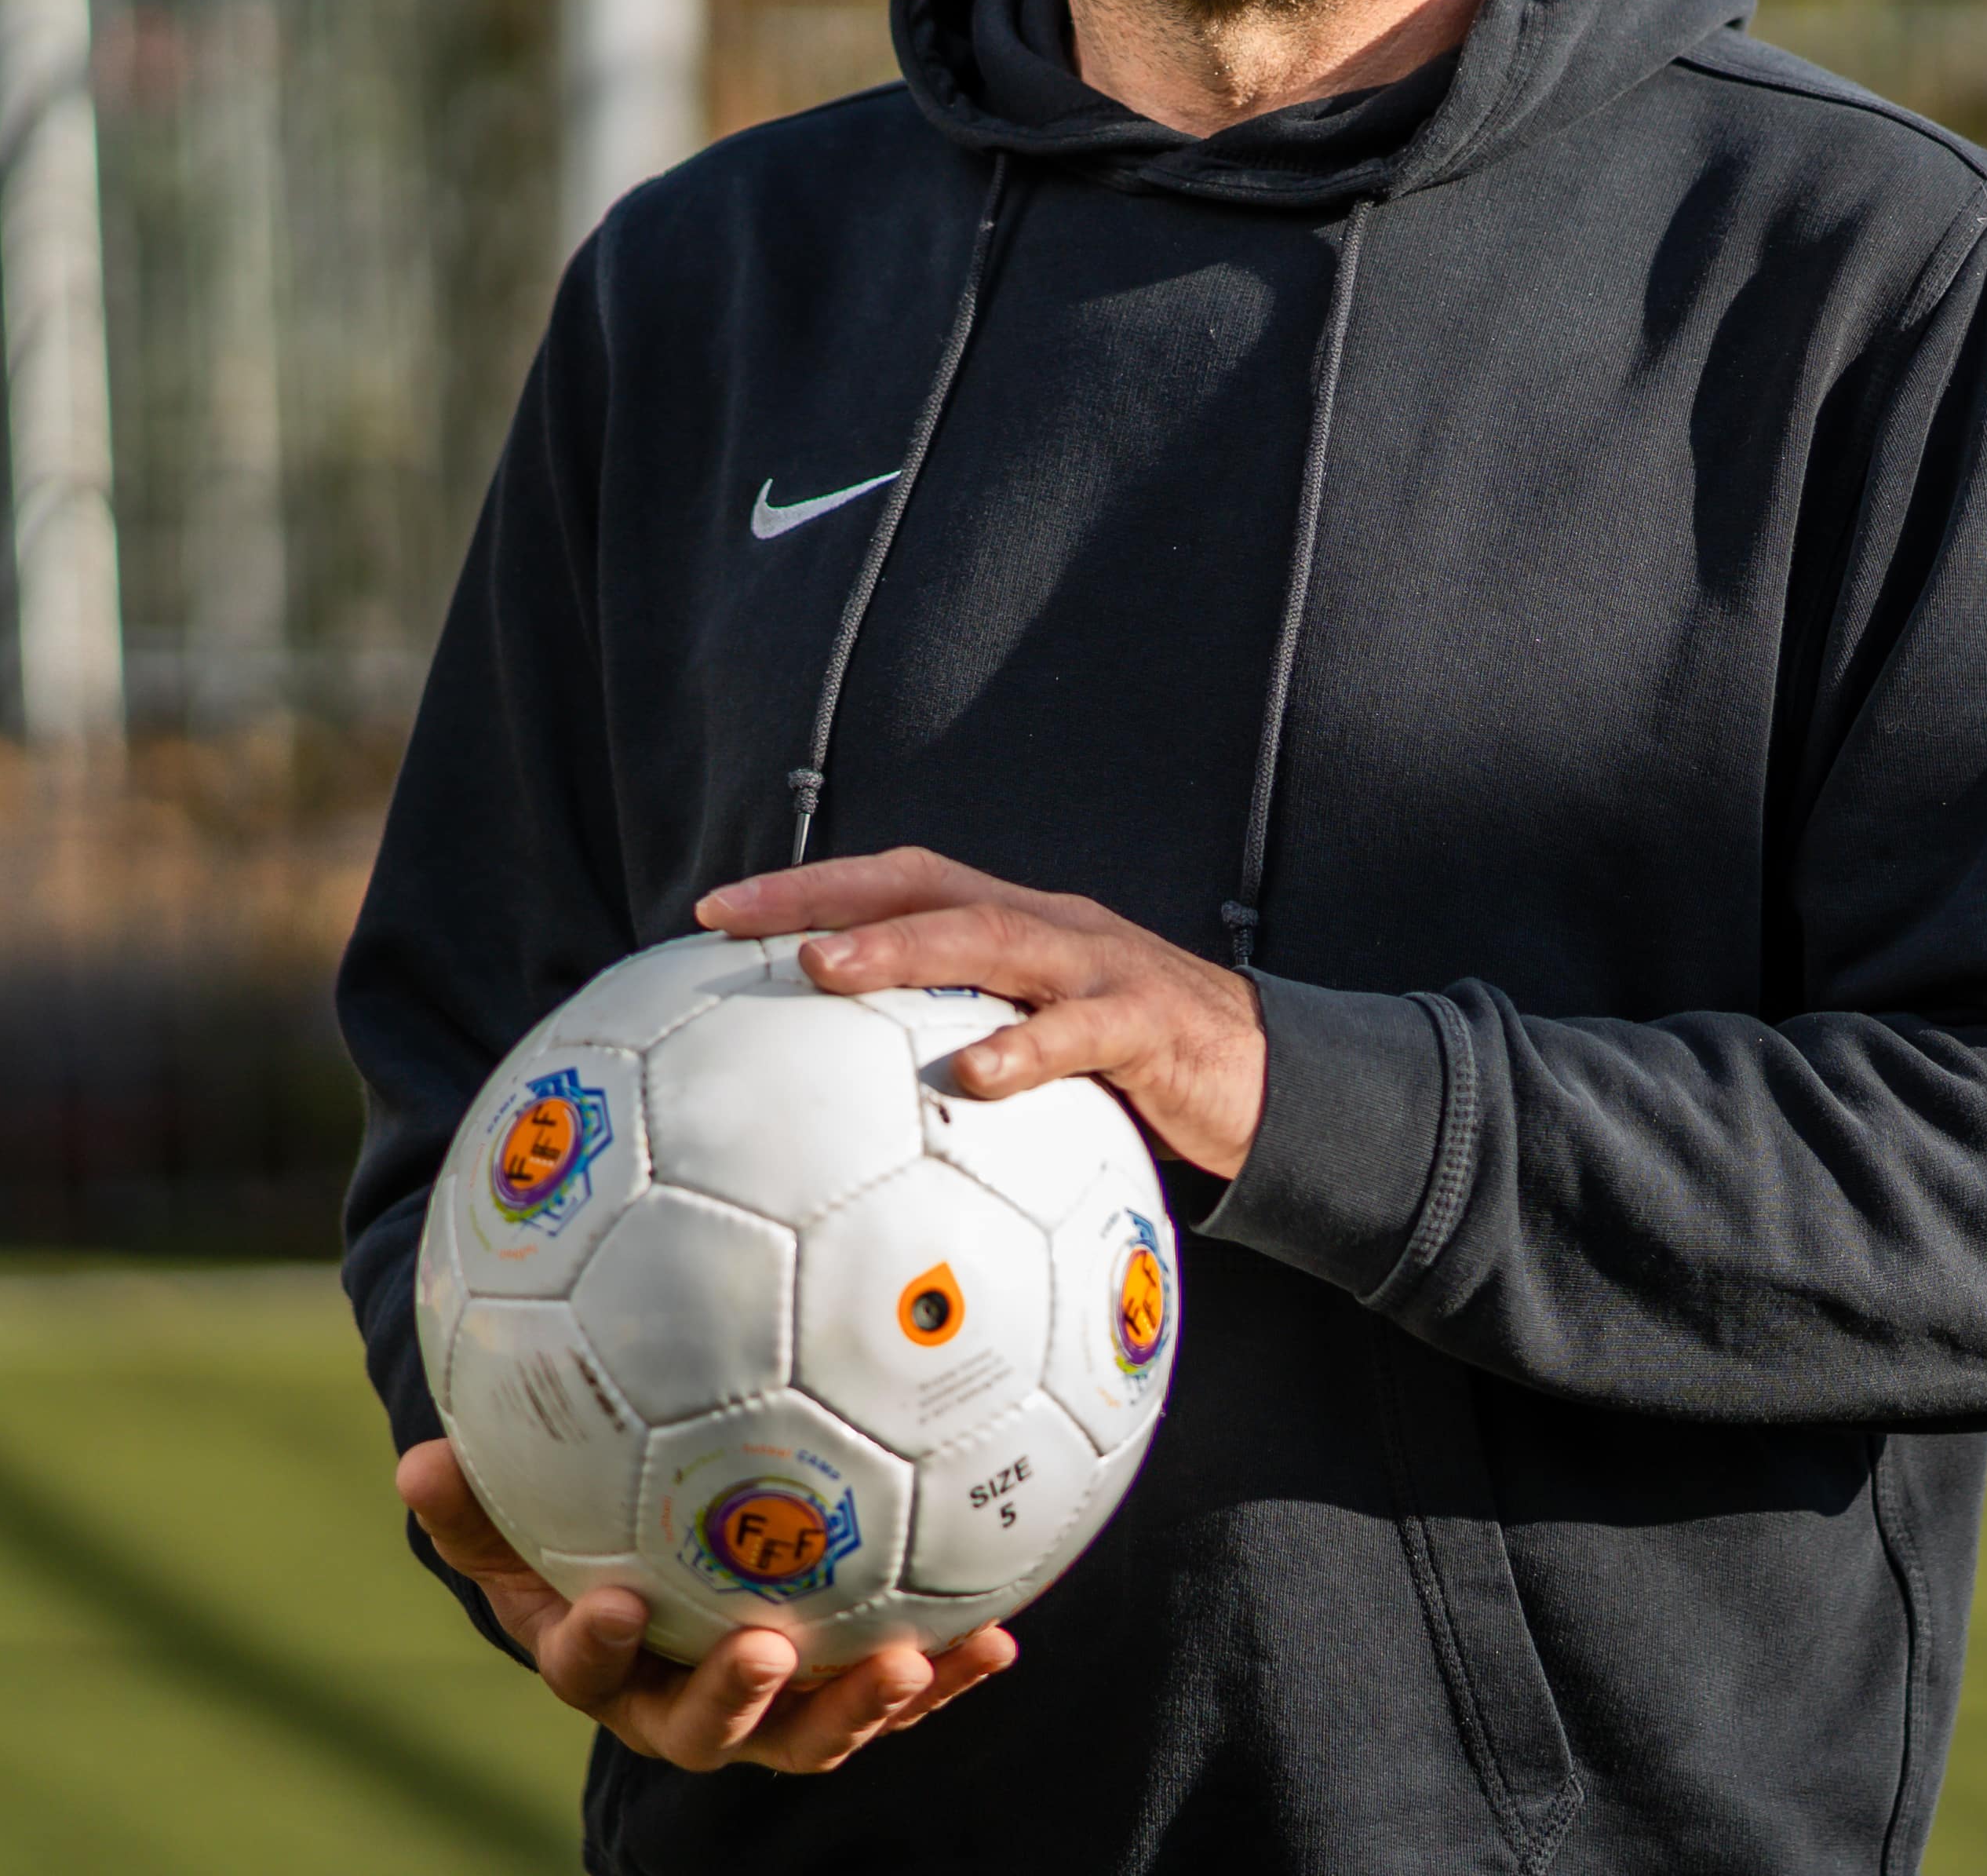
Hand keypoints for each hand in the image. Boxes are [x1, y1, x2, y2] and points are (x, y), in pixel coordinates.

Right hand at [397, 1438, 1012, 1772]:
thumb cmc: (577, 1532)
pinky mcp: (840, 1694)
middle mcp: (681, 1701)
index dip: (594, 1646)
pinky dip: (943, 1674)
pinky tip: (998, 1638)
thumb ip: (474, 1499)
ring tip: (908, 1660)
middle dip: (739, 1702)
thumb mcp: (519, 1516)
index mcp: (602, 1660)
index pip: (585, 1668)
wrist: (653, 1573)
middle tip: (771, 1651)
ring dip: (862, 1706)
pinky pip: (893, 1694)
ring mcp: (768, 1709)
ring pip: (812, 1732)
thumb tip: (416, 1459)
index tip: (612, 1604)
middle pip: (707, 1730)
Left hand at [697, 847, 1268, 1179]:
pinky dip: (1024, 1050)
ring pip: (991, 937)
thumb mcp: (1042, 1040)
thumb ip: (964, 1042)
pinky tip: (971, 1078)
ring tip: (824, 972)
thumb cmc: (1138, 1068)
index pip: (897, 882)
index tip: (711, 913)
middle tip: (736, 922)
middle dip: (825, 896)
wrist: (1274, 1079)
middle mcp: (1048, 927)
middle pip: (925, 886)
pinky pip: (1080, 1034)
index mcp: (1015, 925)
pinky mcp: (1148, 1024)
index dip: (807, 886)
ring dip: (902, 950)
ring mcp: (1099, 967)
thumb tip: (843, 1104)